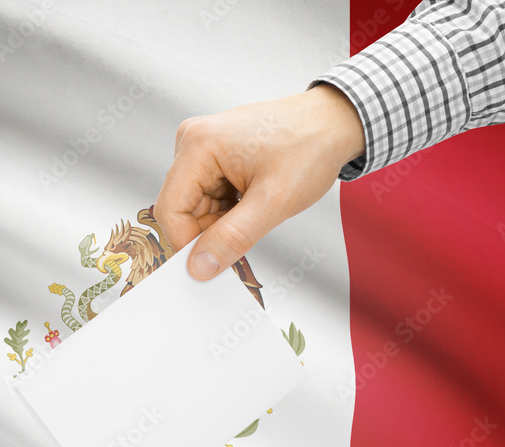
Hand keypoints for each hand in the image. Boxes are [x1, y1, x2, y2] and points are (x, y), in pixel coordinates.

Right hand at [153, 84, 364, 279]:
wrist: (334, 123)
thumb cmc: (310, 147)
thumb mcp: (273, 202)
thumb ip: (232, 237)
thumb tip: (199, 266)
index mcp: (198, 145)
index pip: (170, 210)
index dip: (187, 243)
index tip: (211, 264)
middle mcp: (193, 142)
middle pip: (182, 209)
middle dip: (210, 231)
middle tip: (248, 234)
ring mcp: (203, 147)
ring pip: (196, 207)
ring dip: (223, 221)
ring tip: (258, 209)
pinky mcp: (214, 155)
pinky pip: (209, 196)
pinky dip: (229, 210)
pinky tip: (254, 201)